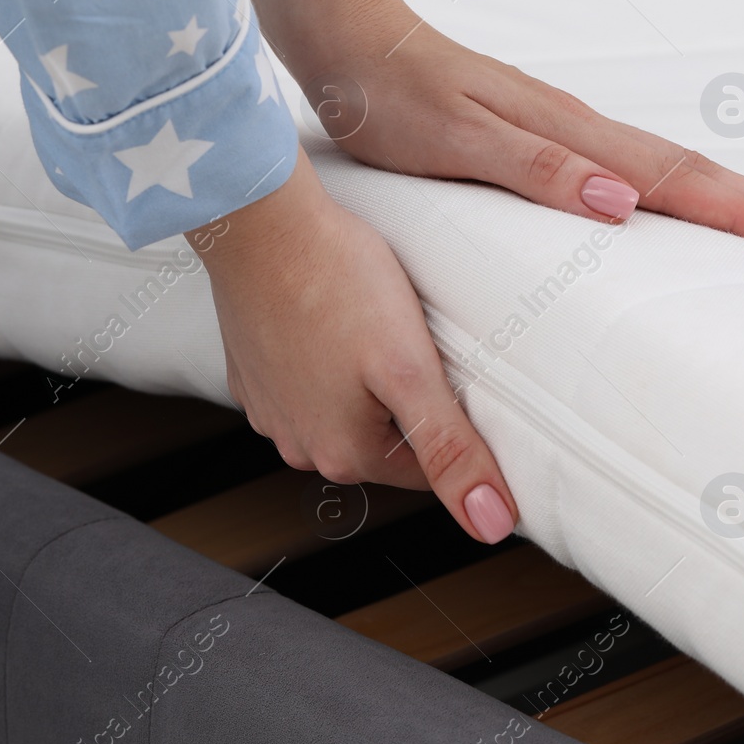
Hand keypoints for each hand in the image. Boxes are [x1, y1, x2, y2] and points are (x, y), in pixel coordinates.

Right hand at [188, 148, 517, 543]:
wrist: (259, 219)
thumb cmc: (336, 280)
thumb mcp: (412, 370)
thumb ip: (451, 450)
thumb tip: (491, 524)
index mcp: (344, 455)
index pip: (429, 468)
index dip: (455, 423)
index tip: (459, 375)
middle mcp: (299, 445)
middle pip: (387, 439)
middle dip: (410, 399)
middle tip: (419, 340)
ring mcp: (269, 410)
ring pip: (347, 408)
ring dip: (370, 378)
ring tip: (378, 325)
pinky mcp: (253, 372)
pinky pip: (309, 380)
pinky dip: (330, 356)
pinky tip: (340, 317)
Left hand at [228, 0, 743, 248]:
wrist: (355, 46)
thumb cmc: (397, 100)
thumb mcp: (457, 144)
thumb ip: (538, 172)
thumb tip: (623, 204)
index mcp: (571, 137)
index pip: (674, 181)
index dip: (742, 212)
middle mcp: (583, 133)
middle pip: (692, 173)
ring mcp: (572, 133)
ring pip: (671, 170)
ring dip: (735, 197)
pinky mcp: (552, 139)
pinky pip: (637, 171)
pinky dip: (681, 190)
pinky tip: (688, 205)